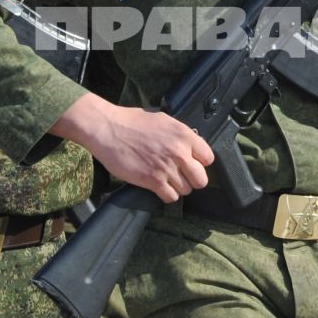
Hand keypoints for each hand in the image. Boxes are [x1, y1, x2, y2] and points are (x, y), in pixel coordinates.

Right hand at [54, 94, 213, 201]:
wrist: (108, 129)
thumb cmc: (132, 122)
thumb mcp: (164, 120)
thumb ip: (180, 135)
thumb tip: (191, 146)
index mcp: (184, 135)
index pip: (208, 158)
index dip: (200, 162)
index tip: (191, 163)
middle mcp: (179, 152)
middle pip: (201, 179)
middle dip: (192, 179)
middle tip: (181, 175)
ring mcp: (166, 168)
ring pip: (186, 190)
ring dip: (177, 187)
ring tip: (166, 179)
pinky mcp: (152, 181)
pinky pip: (170, 197)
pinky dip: (166, 194)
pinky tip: (159, 186)